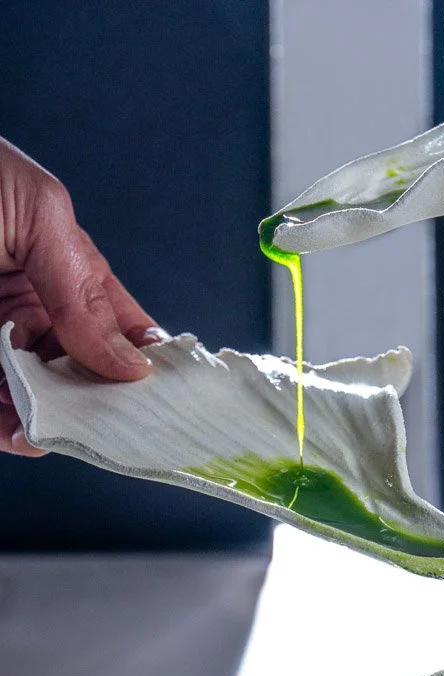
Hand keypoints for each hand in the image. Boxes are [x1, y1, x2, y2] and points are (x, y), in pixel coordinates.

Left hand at [0, 137, 163, 455]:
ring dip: (51, 424)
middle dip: (100, 406)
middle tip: (111, 427)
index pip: (122, 331)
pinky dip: (7, 429)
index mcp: (63, 275)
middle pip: (82, 379)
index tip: (168, 397)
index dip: (147, 363)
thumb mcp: (38, 214)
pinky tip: (21, 433)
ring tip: (55, 431)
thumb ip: (83, 289)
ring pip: (35, 403)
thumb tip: (131, 362)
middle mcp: (30, 316)